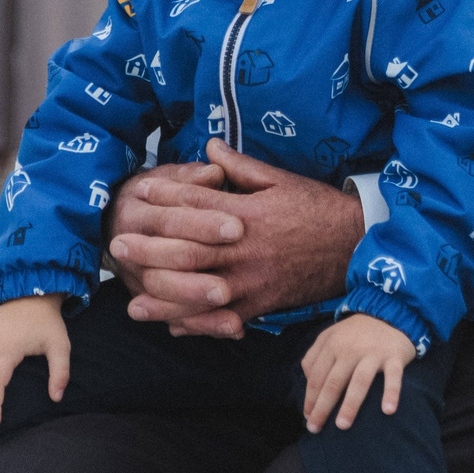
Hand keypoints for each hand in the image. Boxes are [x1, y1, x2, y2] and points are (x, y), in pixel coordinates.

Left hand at [106, 140, 364, 335]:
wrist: (355, 247)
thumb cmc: (318, 209)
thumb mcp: (281, 180)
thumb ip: (240, 167)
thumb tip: (208, 147)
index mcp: (248, 214)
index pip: (197, 205)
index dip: (166, 198)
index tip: (139, 194)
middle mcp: (245, 249)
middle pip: (188, 250)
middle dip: (150, 248)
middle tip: (118, 245)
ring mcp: (252, 280)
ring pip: (199, 291)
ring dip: (163, 296)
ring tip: (131, 300)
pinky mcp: (262, 304)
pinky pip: (222, 318)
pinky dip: (196, 324)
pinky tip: (171, 325)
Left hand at [301, 313, 417, 430]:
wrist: (391, 311)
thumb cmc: (356, 332)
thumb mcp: (330, 336)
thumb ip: (314, 355)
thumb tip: (307, 381)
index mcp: (332, 345)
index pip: (316, 377)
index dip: (310, 399)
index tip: (308, 418)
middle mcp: (351, 349)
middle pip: (333, 382)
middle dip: (322, 407)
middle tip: (316, 429)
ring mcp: (373, 353)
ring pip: (359, 381)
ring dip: (350, 405)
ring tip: (342, 425)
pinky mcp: (394, 356)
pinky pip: (393, 377)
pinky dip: (392, 393)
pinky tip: (388, 411)